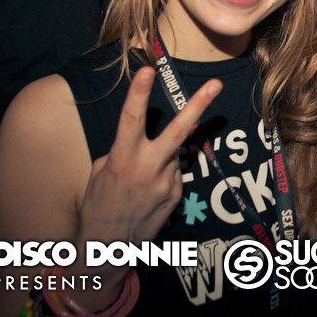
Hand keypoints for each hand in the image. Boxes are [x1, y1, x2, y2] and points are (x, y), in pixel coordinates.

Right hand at [77, 68, 220, 244]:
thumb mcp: (101, 170)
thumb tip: (143, 138)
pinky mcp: (176, 194)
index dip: (139, 93)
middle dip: (198, 104)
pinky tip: (147, 193)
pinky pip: (173, 172)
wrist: (109, 246)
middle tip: (216, 84)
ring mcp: (165, 182)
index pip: (131, 119)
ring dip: (160, 157)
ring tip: (139, 181)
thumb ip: (123, 149)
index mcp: (122, 159)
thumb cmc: (99, 203)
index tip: (149, 69)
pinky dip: (162, 175)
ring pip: (172, 153)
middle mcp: (147, 168)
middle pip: (178, 130)